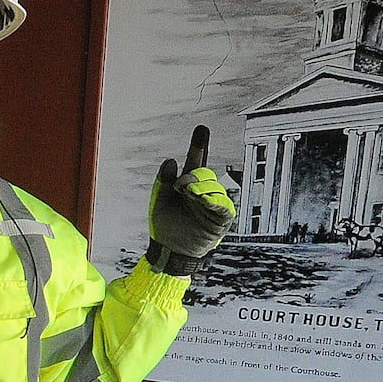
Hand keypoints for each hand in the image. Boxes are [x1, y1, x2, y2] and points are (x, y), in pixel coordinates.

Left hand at [147, 126, 236, 272]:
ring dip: (201, 187)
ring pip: (214, 187)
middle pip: (205, 173)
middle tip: (180, 185)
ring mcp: (212, 205)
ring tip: (188, 194)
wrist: (168, 251)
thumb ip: (162, 181)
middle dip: (193, 176)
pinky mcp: (220, 219)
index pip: (194, 162)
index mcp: (187, 186)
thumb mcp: (158, 201)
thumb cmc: (164, 228)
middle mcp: (201, 192)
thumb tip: (171, 160)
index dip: (198, 146)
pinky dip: (215, 200)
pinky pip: (224, 206)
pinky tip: (204, 200)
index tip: (201, 130)